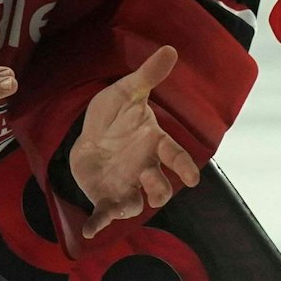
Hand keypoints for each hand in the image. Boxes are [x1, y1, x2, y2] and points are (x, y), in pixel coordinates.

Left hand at [69, 45, 201, 237]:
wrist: (88, 134)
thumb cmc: (113, 115)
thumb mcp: (125, 92)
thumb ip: (147, 75)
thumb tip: (170, 49)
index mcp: (153, 143)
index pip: (174, 155)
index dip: (183, 167)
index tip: (193, 179)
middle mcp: (144, 168)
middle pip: (159, 185)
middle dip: (159, 190)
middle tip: (158, 193)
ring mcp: (125, 184)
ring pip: (135, 202)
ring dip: (132, 207)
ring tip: (126, 209)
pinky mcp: (105, 196)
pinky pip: (104, 213)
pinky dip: (98, 224)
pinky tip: (88, 232)